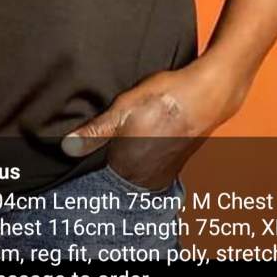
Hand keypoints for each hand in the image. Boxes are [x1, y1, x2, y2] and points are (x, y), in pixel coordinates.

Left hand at [61, 57, 249, 190]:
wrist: (209, 94)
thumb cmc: (166, 98)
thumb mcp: (123, 109)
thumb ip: (95, 132)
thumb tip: (68, 147)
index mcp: (130, 169)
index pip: (99, 182)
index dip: (88, 169)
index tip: (76, 164)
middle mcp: (146, 179)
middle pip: (115, 181)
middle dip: (104, 168)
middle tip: (96, 148)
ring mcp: (161, 174)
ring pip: (131, 175)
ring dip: (123, 164)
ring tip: (120, 143)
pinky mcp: (172, 165)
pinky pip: (146, 169)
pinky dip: (138, 160)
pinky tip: (139, 141)